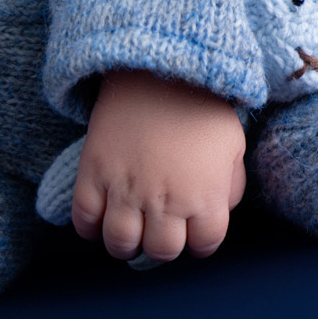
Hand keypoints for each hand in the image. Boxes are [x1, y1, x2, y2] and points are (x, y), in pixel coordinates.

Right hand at [73, 71, 248, 262]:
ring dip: (126, 243)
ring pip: (120, 244)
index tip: (192, 230)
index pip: (203, 247)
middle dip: (162, 245)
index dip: (199, 241)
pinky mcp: (94, 172)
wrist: (159, 66)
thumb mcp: (234, 146)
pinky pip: (84, 218)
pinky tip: (101, 216)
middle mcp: (166, 201)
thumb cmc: (202, 106)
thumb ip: (230, 186)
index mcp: (205, 198)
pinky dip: (90, 226)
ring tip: (130, 228)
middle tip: (159, 229)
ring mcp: (126, 188)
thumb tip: (218, 210)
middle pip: (161, 251)